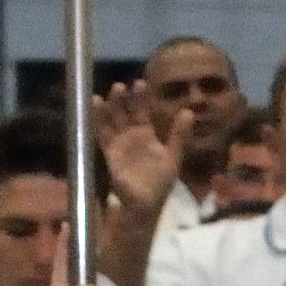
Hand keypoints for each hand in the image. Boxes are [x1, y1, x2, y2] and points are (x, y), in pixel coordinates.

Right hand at [94, 84, 179, 215]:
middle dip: (122, 99)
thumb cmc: (160, 182)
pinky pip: (102, 134)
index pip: (142, 111)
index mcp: (146, 134)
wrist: (146, 203)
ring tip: (110, 93)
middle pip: (124, 112)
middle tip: (121, 86)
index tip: (140, 83)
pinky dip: (98, 120)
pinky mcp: (109, 153)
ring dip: (110, 107)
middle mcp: (130, 135)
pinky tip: (95, 105)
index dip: (140, 98)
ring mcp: (119, 143)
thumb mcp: (173, 156)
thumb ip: (179, 134)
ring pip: (112, 120)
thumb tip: (189, 111)